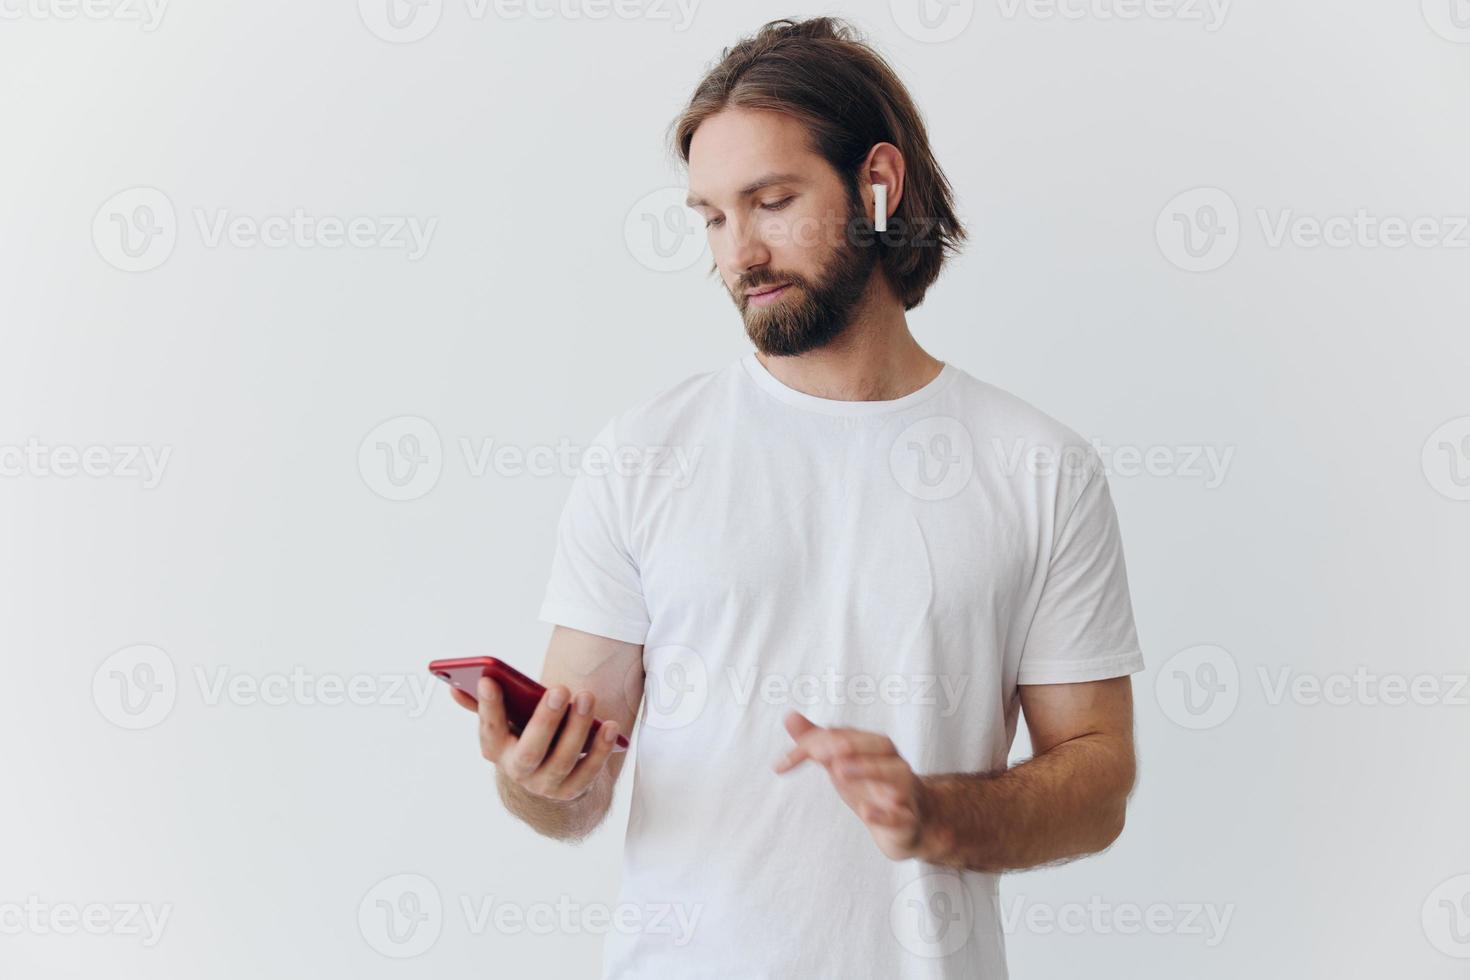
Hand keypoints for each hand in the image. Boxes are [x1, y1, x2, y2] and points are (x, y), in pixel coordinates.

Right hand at [450, 677, 620, 802]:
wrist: (547, 776)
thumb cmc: (525, 736)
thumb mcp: (504, 723)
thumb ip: (484, 706)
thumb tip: (455, 689)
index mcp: (496, 750)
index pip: (489, 730)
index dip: (488, 707)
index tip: (488, 680)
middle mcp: (518, 771)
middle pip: (531, 750)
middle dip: (545, 720)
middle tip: (559, 688)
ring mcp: (546, 784)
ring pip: (563, 760)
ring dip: (577, 728)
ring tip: (586, 697)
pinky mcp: (572, 790)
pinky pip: (589, 771)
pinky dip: (599, 749)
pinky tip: (609, 726)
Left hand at [773, 711, 929, 860]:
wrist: (910, 825)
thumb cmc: (872, 788)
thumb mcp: (841, 764)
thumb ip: (816, 742)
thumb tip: (789, 716)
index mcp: (876, 747)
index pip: (844, 736)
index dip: (812, 745)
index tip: (782, 764)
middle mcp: (894, 763)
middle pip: (878, 746)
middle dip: (849, 746)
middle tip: (819, 753)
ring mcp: (904, 791)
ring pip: (894, 774)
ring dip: (868, 770)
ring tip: (840, 771)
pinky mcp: (907, 820)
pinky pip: (900, 816)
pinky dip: (884, 814)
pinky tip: (866, 813)